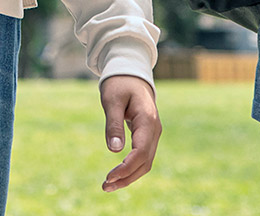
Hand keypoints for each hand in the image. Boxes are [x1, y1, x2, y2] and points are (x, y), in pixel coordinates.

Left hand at [98, 74, 159, 191]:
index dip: (126, 168)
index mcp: (147, 120)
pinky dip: (131, 168)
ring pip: (145, 162)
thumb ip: (113, 124)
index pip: (141, 152)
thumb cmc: (120, 84)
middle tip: (105, 186)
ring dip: (129, 176)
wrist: (132, 74)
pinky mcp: (147, 135)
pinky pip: (143, 156)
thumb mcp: (111, 100)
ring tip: (108, 185)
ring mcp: (153, 133)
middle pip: (145, 162)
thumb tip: (114, 150)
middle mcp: (154, 129)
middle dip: (126, 177)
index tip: (109, 177)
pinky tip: (118, 174)